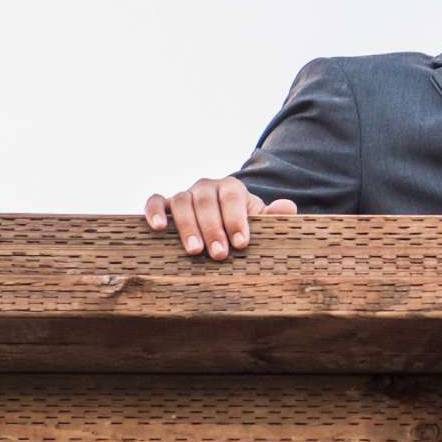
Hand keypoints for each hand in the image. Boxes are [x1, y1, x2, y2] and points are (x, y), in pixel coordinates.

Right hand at [143, 177, 297, 259]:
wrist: (221, 221)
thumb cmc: (241, 225)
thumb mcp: (259, 221)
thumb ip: (273, 216)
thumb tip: (287, 208)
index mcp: (231, 188)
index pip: (232, 197)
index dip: (236, 219)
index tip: (241, 244)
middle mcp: (206, 187)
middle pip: (206, 202)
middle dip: (213, 229)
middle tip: (219, 255)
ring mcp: (185, 194)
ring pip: (181, 202)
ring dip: (187, 226)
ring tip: (194, 251)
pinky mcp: (165, 204)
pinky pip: (155, 201)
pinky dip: (154, 211)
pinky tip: (159, 228)